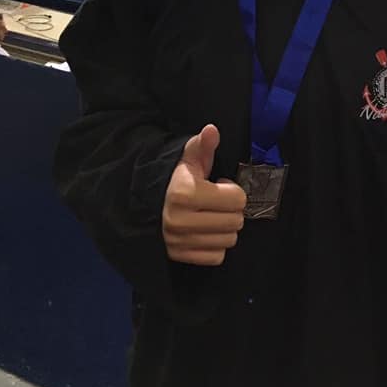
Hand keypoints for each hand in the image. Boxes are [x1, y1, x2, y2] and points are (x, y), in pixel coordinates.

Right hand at [162, 124, 246, 265]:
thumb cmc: (177, 177)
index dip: (232, 190)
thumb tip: (212, 130)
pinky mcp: (180, 257)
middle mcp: (180, 220)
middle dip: (231, 210)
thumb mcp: (189, 157)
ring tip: (210, 215)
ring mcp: (179, 242)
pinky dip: (215, 245)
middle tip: (216, 202)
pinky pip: (217, 257)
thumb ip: (203, 145)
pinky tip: (205, 231)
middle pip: (236, 221)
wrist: (149, 202)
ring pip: (229, 240)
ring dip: (225, 228)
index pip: (237, 199)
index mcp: (185, 193)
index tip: (218, 185)